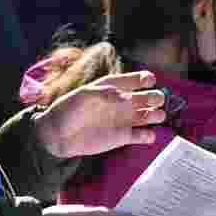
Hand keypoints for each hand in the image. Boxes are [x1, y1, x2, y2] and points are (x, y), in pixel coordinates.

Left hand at [32, 71, 165, 157]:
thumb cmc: (67, 110)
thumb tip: (127, 98)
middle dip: (155, 97)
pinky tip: (146, 135)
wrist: (57, 135)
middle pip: (149, 97)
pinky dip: (149, 136)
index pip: (136, 79)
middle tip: (151, 100)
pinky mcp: (123, 137)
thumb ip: (105, 93)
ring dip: (157, 115)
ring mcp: (124, 119)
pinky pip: (143, 136)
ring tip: (153, 116)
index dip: (145, 78)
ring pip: (151, 115)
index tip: (149, 80)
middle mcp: (122, 102)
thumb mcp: (83, 96)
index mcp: (113, 87)